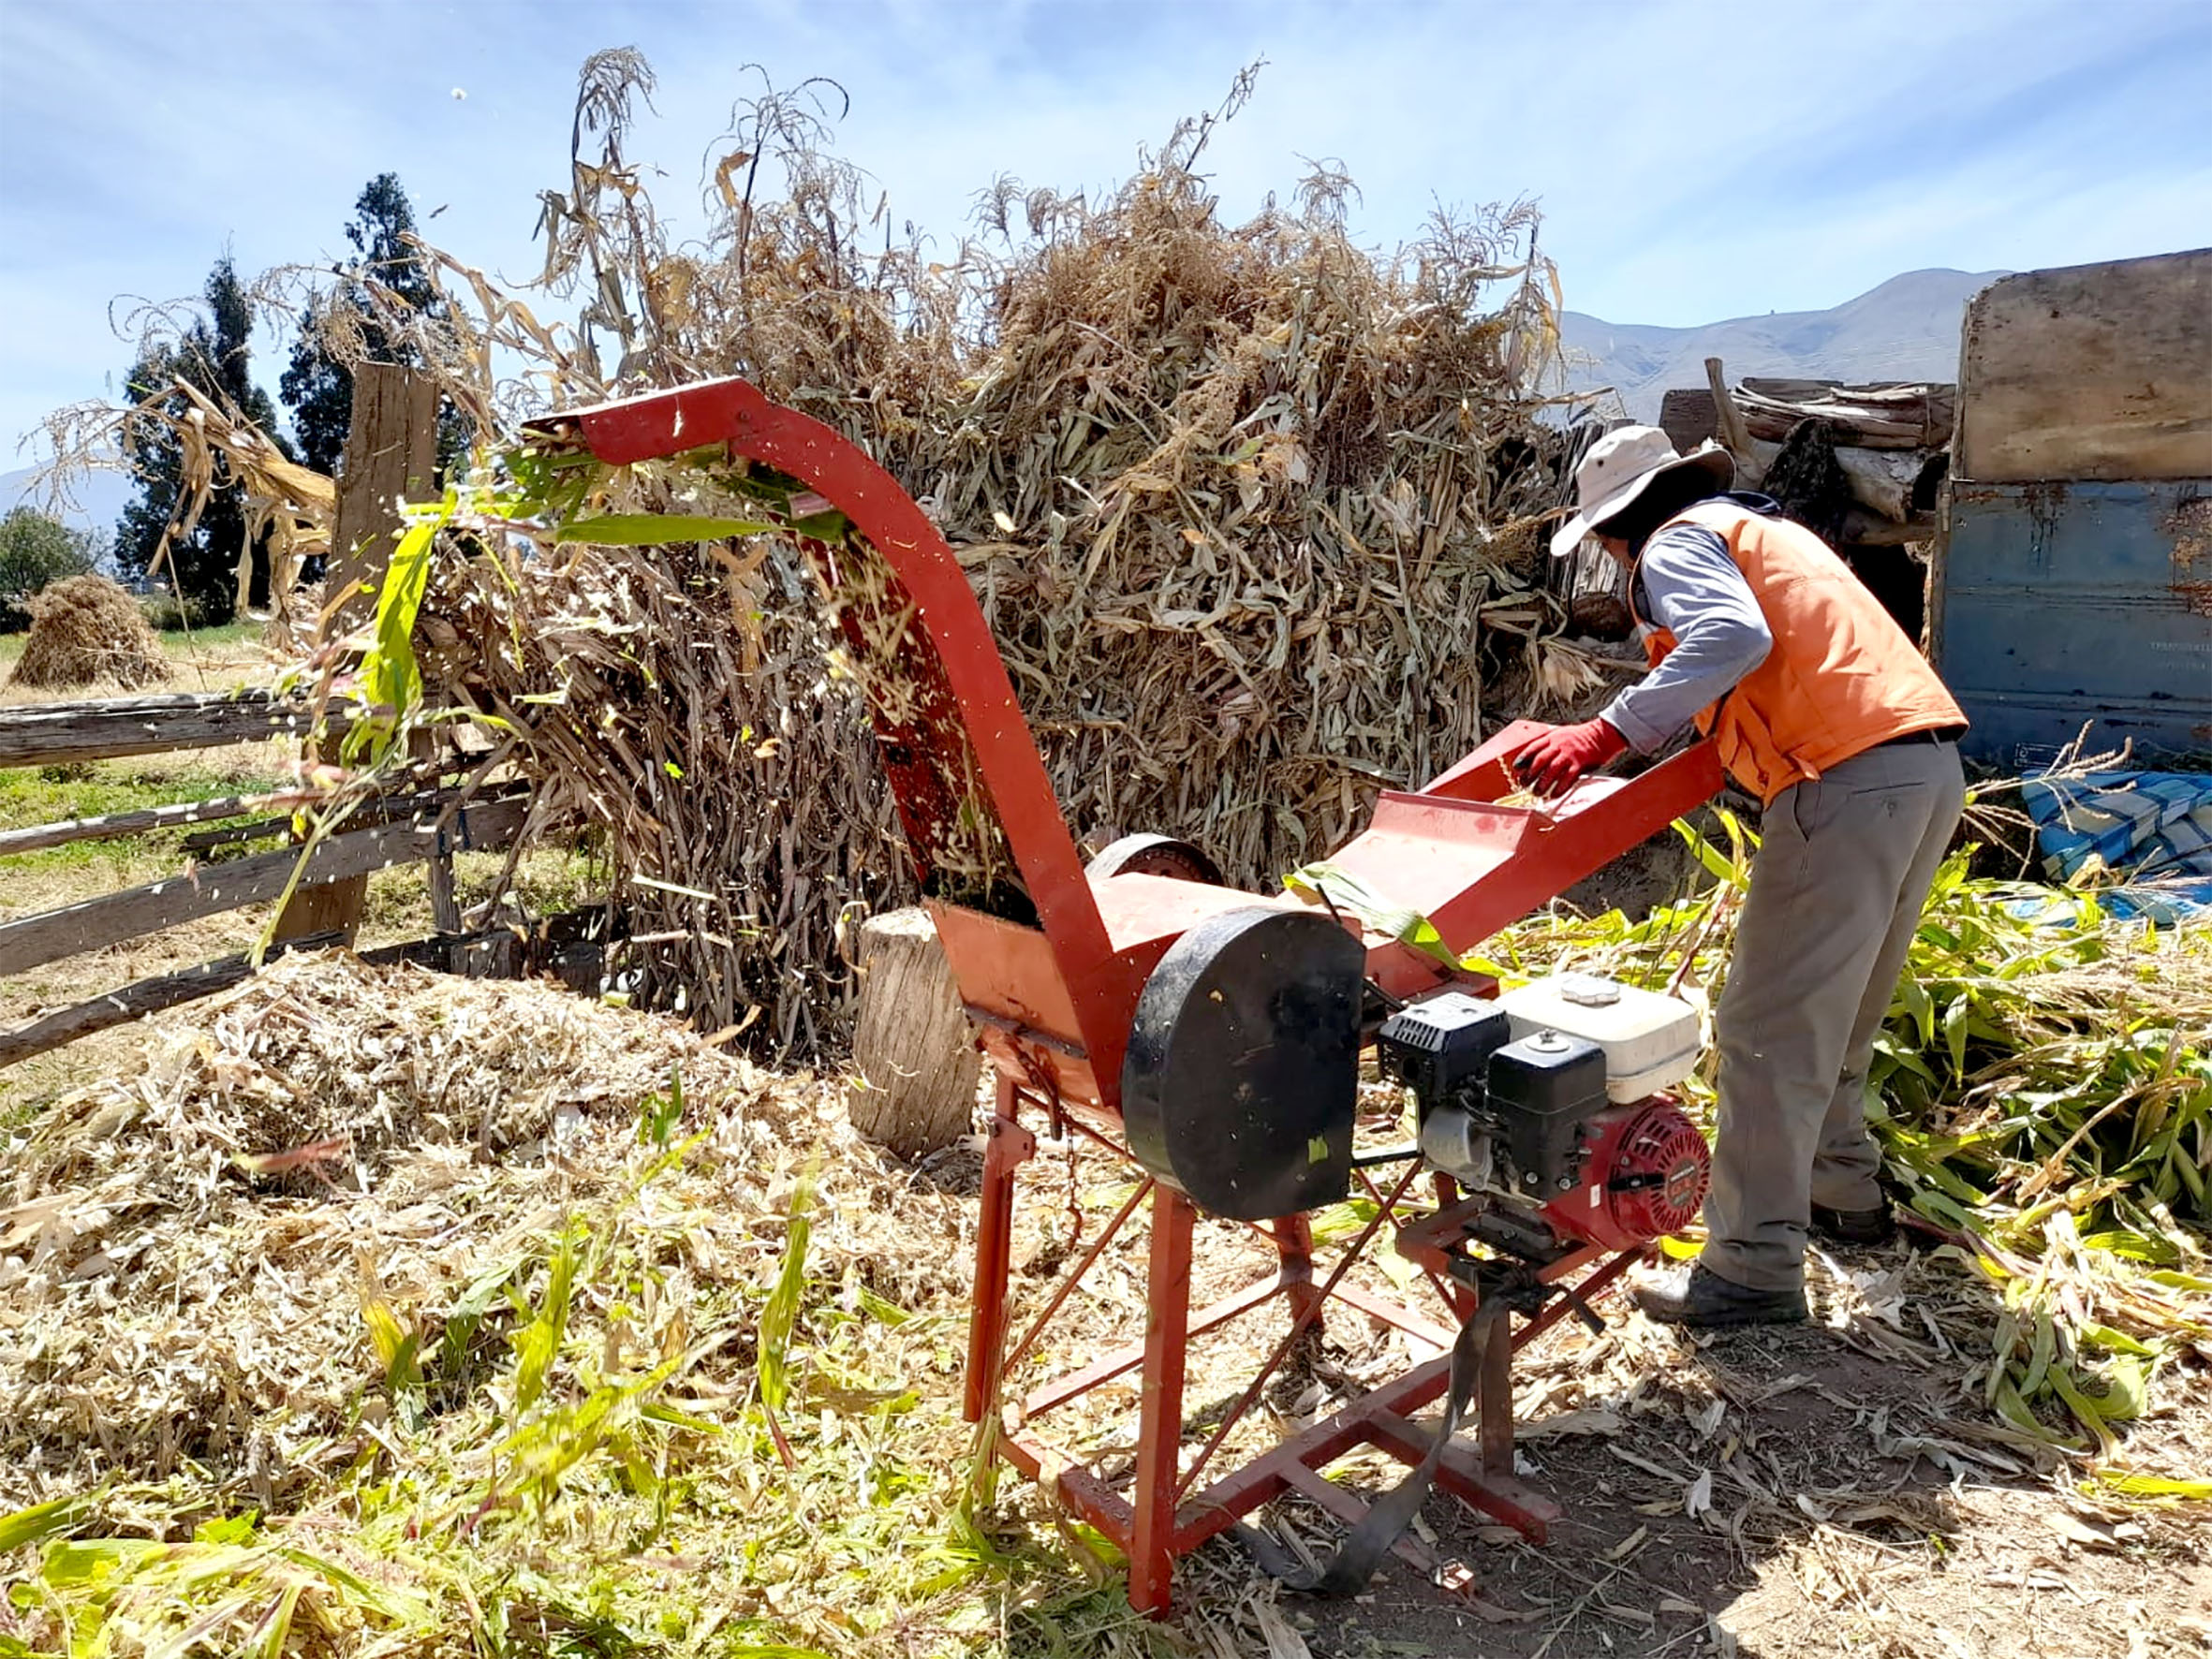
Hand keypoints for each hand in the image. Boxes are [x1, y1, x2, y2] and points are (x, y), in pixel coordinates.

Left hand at [1511, 718, 1627, 796]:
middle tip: (1523, 784)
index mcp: (1553, 737)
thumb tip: (1535, 757)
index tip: (1517, 767)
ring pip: (1551, 770)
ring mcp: (1570, 754)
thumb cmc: (1582, 736)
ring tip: (1536, 793)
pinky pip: (1568, 777)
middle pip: (1540, 760)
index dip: (1523, 757)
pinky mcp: (1580, 763)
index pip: (1533, 747)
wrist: (1603, 734)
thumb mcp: (1562, 734)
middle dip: (1530, 774)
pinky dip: (1560, 787)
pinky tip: (1554, 794)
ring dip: (1542, 783)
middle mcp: (1559, 745)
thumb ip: (1550, 744)